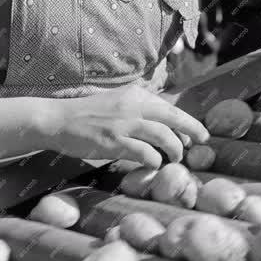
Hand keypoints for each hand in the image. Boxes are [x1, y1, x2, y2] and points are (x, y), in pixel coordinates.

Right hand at [39, 81, 209, 166]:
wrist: (59, 120)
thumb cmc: (91, 114)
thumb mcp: (120, 103)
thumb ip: (141, 110)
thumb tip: (167, 125)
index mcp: (137, 96)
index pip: (171, 108)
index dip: (189, 122)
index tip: (200, 134)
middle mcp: (133, 106)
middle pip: (173, 118)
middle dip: (191, 132)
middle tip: (200, 145)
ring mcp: (123, 124)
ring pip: (162, 136)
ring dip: (174, 150)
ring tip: (175, 159)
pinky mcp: (113, 142)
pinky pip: (143, 152)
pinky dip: (153, 160)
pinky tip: (154, 164)